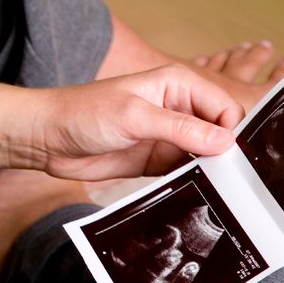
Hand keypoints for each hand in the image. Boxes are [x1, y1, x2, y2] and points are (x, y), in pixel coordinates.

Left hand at [13, 64, 244, 179]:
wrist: (47, 138)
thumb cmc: (84, 114)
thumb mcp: (134, 117)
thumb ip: (181, 129)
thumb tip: (225, 142)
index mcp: (178, 84)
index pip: (225, 108)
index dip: (234, 133)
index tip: (236, 161)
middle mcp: (179, 108)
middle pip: (221, 133)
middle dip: (228, 155)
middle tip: (235, 184)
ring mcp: (169, 136)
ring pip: (207, 156)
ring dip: (214, 173)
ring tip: (223, 195)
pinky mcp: (157, 160)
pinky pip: (187, 173)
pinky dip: (196, 183)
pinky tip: (201, 197)